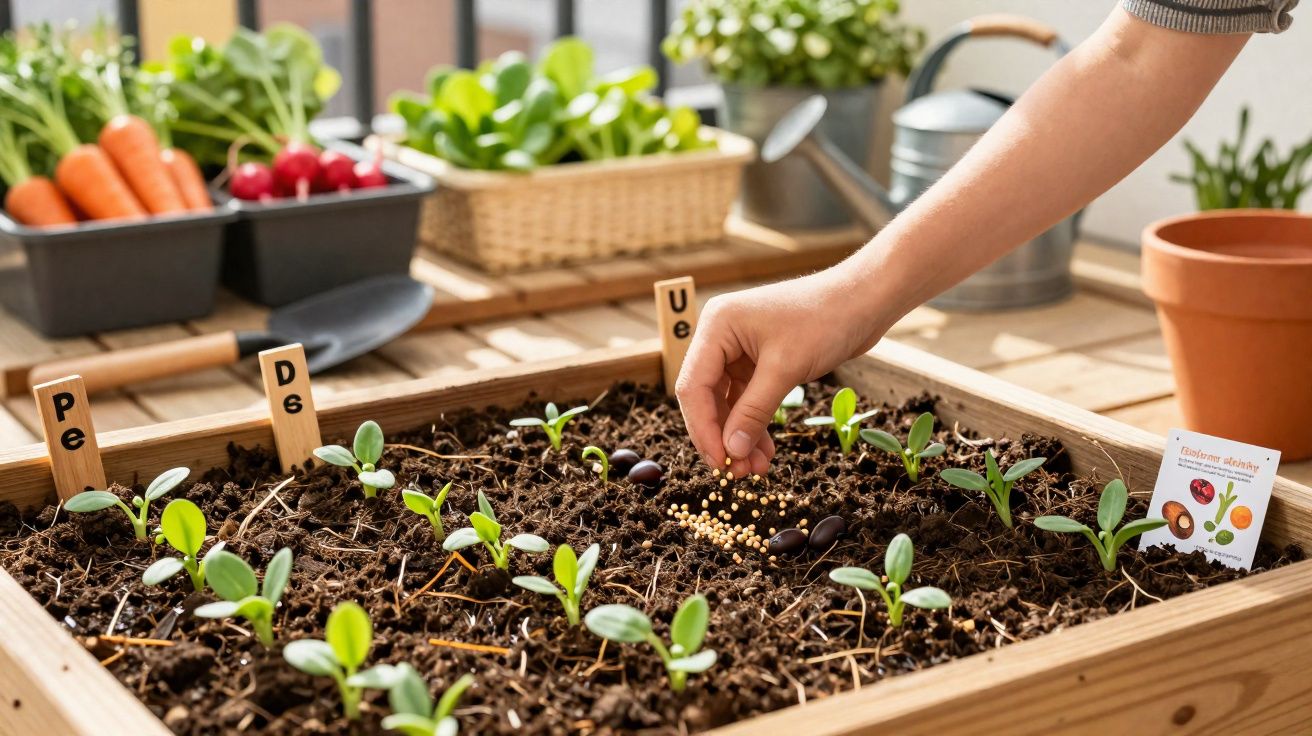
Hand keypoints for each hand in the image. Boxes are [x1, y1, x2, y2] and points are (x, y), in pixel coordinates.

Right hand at [675, 268, 888, 476]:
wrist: (864, 299)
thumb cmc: (824, 319)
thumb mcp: (785, 369)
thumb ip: (754, 411)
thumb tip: (732, 451)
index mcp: (716, 327)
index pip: (693, 386)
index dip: (703, 429)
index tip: (720, 462)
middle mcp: (720, 336)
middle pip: (705, 397)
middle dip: (721, 436)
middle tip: (736, 473)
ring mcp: (739, 349)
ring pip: (727, 403)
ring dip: (739, 436)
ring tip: (755, 469)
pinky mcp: (759, 361)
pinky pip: (748, 399)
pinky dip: (755, 424)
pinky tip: (765, 451)